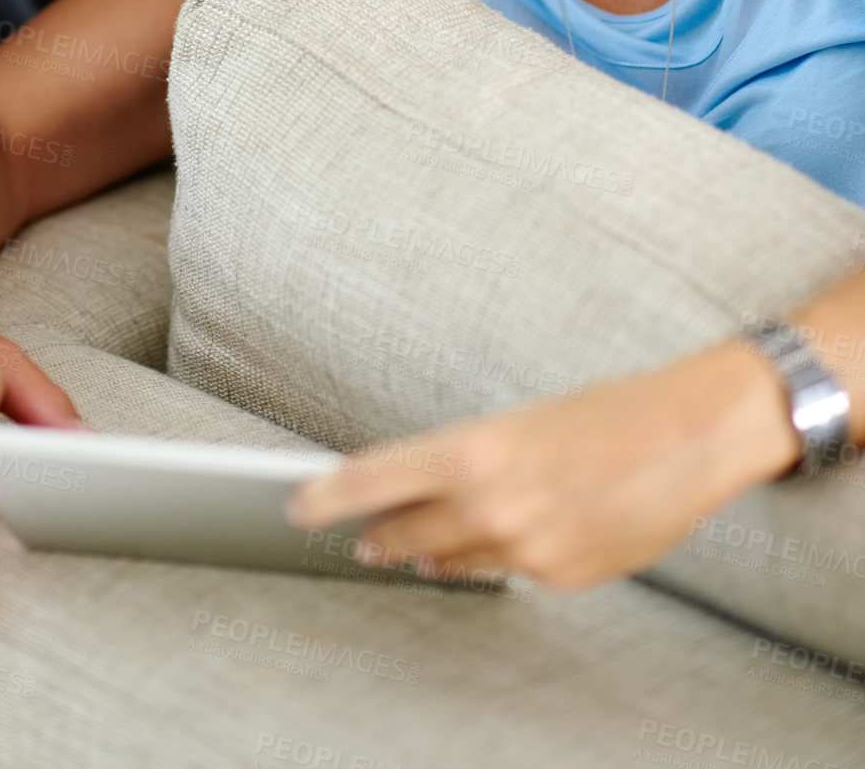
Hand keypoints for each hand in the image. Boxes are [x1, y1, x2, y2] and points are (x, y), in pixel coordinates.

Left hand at [286, 341, 801, 588]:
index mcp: (474, 451)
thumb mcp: (520, 421)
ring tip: (418, 548)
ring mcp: (528, 549)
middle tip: (361, 536)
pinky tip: (504, 538)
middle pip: (406, 535)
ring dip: (433, 554)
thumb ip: (464, 462)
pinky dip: (500, 555)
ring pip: (456, 560)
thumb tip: (416, 492)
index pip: (373, 479)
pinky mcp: (562, 576)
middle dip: (381, 536)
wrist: (690, 435)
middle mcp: (492, 505)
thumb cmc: (607, 412)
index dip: (326, 496)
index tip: (297, 505)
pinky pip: (509, 570)